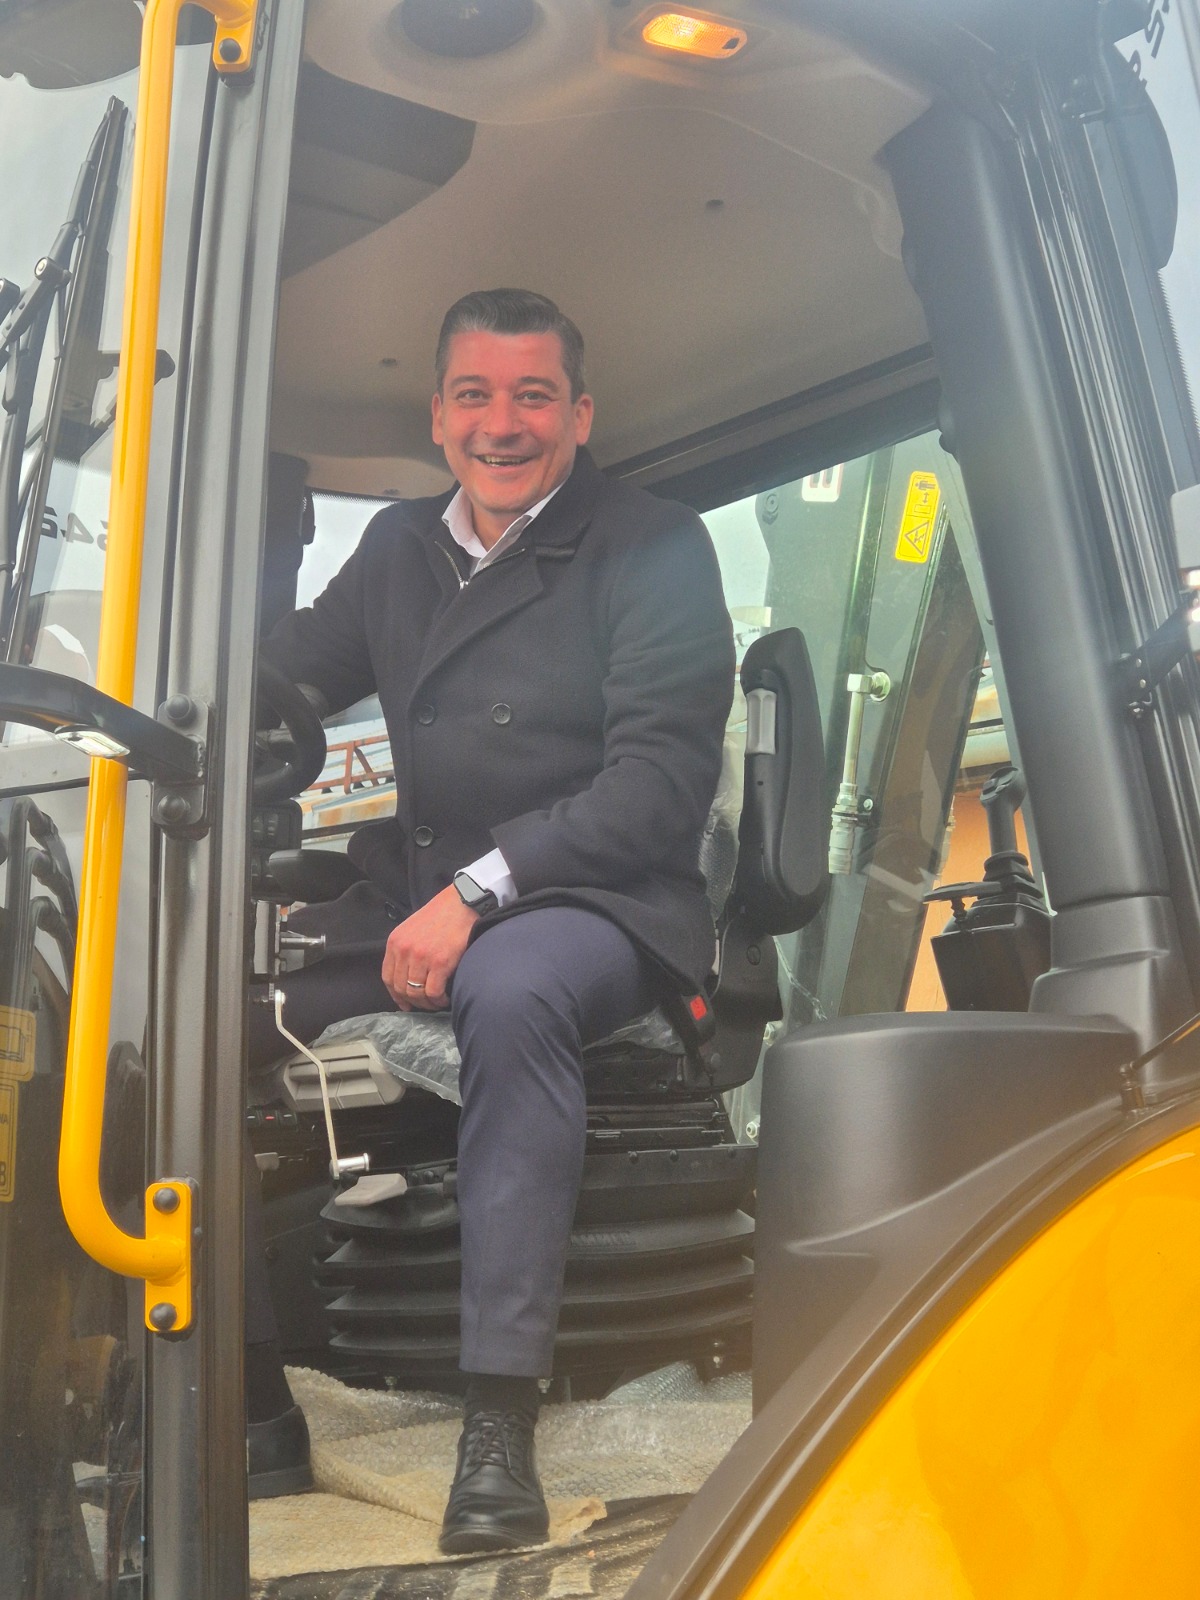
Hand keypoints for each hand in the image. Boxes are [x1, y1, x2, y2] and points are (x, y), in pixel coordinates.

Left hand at [381, 885, 477, 1009]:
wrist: (463, 902)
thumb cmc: (442, 914)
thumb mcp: (412, 928)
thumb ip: (406, 950)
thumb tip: (407, 977)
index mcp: (395, 942)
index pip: (388, 978)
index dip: (396, 995)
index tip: (405, 1003)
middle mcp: (404, 950)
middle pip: (401, 988)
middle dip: (412, 1002)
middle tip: (425, 1005)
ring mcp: (421, 957)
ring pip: (416, 993)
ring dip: (427, 1003)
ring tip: (437, 1002)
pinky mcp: (440, 962)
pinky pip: (434, 992)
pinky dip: (439, 1000)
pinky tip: (445, 998)